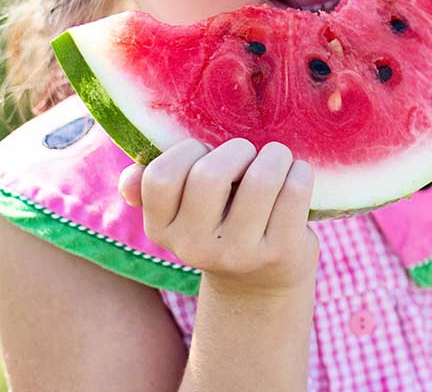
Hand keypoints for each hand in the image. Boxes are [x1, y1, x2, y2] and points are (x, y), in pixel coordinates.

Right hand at [118, 139, 318, 296]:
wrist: (262, 283)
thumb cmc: (222, 226)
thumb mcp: (184, 214)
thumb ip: (154, 189)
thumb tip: (129, 179)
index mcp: (162, 230)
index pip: (161, 177)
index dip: (187, 151)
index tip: (206, 153)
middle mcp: (195, 247)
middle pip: (210, 175)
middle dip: (237, 150)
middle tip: (249, 155)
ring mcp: (240, 253)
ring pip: (261, 180)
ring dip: (275, 156)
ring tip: (277, 159)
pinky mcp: (280, 252)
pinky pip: (294, 192)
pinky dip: (300, 172)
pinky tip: (297, 175)